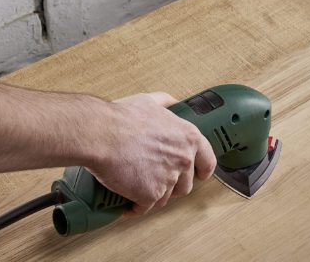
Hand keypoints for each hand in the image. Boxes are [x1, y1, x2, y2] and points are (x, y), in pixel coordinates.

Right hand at [87, 92, 215, 215]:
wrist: (101, 134)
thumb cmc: (122, 118)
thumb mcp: (150, 102)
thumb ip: (166, 102)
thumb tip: (172, 102)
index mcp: (188, 137)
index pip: (208, 162)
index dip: (202, 171)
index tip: (198, 175)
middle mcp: (183, 158)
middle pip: (186, 184)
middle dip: (172, 186)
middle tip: (157, 181)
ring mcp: (169, 178)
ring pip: (166, 197)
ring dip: (154, 195)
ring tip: (139, 188)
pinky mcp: (151, 194)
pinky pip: (146, 207)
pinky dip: (136, 207)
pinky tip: (128, 202)